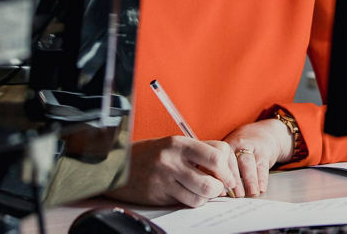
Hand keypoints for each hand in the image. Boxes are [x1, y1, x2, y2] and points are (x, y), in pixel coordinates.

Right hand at [106, 136, 242, 206]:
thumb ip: (198, 153)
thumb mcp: (174, 145)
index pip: (218, 152)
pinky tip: (190, 196)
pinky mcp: (159, 194)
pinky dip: (194, 201)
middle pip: (214, 177)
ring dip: (208, 196)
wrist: (118, 164)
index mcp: (179, 143)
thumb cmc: (151, 154)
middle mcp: (173, 160)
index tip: (228, 175)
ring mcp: (165, 178)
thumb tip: (226, 170)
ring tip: (203, 192)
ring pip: (202, 194)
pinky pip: (187, 202)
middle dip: (222, 186)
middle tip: (220, 187)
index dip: (228, 167)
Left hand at [223, 118, 294, 196]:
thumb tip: (215, 192)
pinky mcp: (264, 151)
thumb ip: (221, 169)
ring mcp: (250, 147)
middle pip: (233, 163)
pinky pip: (262, 165)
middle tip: (236, 195)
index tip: (218, 190)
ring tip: (251, 193)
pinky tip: (261, 188)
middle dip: (234, 180)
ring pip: (248, 163)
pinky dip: (262, 178)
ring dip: (250, 180)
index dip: (217, 176)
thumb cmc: (242, 148)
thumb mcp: (229, 153)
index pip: (218, 162)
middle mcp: (235, 145)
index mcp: (223, 148)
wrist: (264, 133)